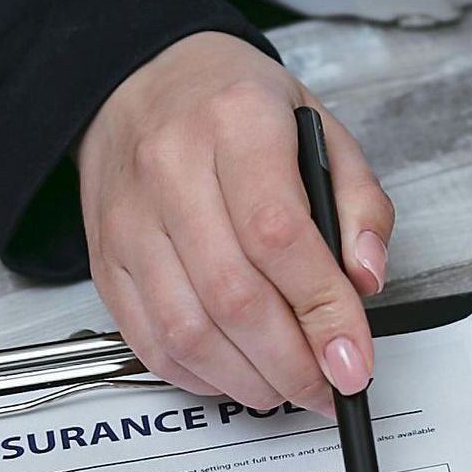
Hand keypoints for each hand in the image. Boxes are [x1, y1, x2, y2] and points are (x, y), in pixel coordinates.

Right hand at [77, 32, 393, 414]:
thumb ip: (359, 204)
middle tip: (327, 386)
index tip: (353, 358)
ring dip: (248, 380)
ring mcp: (130, 222)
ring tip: (287, 387)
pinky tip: (236, 373)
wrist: (139, 84)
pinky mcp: (106, 263)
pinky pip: (150, 342)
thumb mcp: (319, 130)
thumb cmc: (232, 108)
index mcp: (236, 123)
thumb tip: (364, 279)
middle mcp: (171, 169)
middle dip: (291, 362)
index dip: (323, 311)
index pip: (280, 235)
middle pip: (234, 295)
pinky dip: (200, 377)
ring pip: (187, 331)